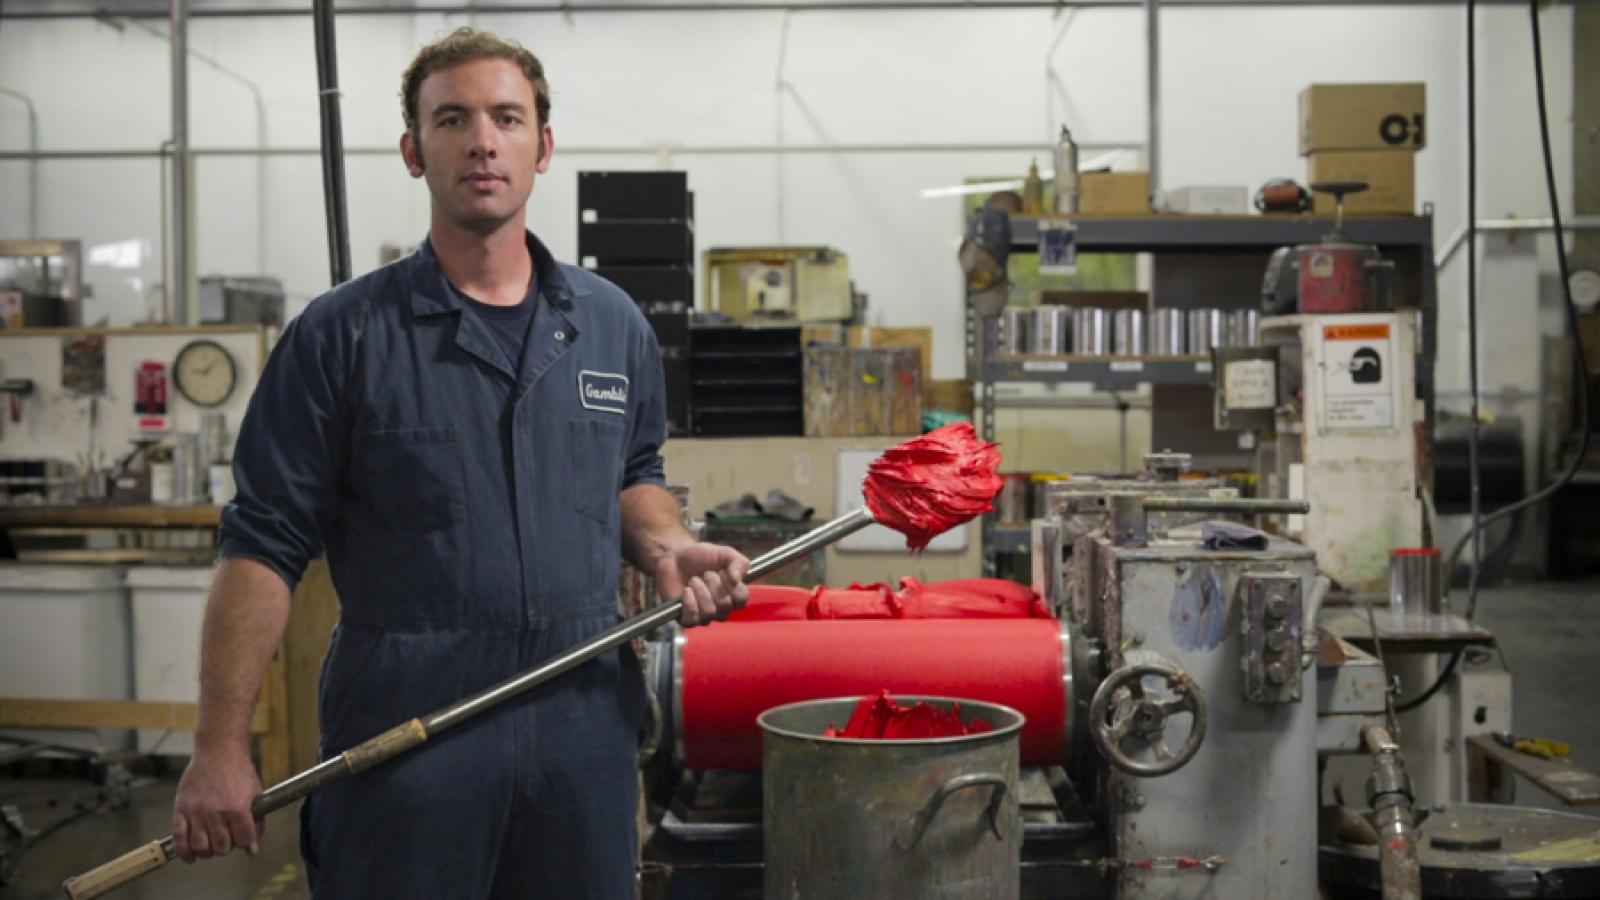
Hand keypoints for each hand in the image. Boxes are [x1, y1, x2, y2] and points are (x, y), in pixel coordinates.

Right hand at [172, 742, 263, 861]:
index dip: (246, 843)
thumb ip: (256, 822)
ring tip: (211, 846)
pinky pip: (179, 837)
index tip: (244, 839)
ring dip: (208, 851)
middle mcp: (216, 812)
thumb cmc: (238, 770)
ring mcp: (197, 811)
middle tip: (227, 840)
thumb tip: (252, 848)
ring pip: (201, 846)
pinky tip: (191, 856)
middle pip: (222, 847)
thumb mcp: (255, 794)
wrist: (218, 750)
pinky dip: (184, 852)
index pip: (243, 840)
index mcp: (238, 808)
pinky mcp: (181, 808)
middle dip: (227, 847)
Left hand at [653, 542, 749, 626]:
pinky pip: (693, 619)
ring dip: (700, 591)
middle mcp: (722, 608)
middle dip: (713, 584)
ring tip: (693, 580)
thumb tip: (737, 579)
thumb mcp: (725, 553)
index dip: (732, 585)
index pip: (742, 599)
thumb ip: (738, 563)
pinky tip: (686, 590)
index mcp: (734, 594)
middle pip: (724, 605)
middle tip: (705, 573)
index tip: (723, 572)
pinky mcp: (688, 619)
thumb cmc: (702, 557)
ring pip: (709, 612)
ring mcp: (705, 616)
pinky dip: (689, 602)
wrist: (676, 558)